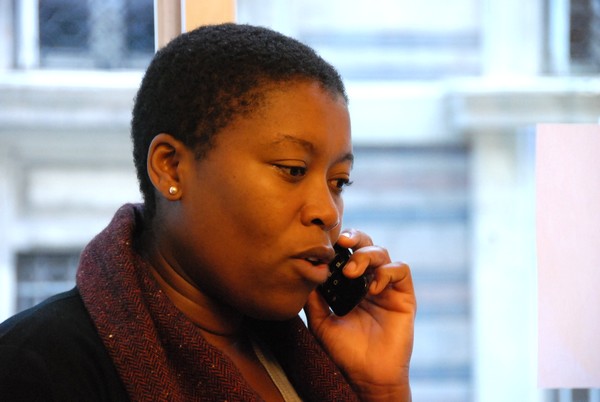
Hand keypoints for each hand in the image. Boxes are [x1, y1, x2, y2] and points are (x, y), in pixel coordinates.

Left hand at [304, 229, 415, 401]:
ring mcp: (387, 287)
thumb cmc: (343, 351)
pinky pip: (401, 270)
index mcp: (349, 284)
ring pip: (382, 253)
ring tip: (352, 271)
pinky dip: (387, 271)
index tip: (326, 242)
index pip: (346, 252)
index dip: (339, 242)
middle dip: (355, 238)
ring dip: (366, 255)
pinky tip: (373, 288)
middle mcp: (368, 281)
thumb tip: (305, 270)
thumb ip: (314, 298)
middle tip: (341, 243)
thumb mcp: (321, 321)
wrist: (366, 376)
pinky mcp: (404, 296)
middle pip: (366, 244)